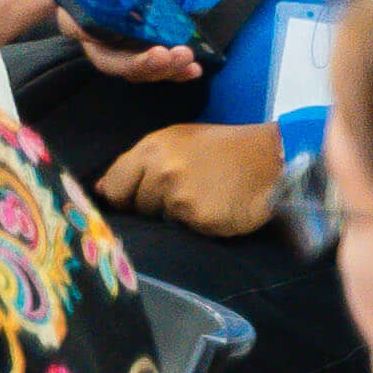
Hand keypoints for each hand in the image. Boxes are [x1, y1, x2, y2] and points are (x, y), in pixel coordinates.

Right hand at [33, 0, 206, 86]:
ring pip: (135, 70)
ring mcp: (120, 48)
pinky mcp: (142, 53)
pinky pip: (156, 70)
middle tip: (165, 55)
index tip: (113, 32)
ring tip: (186, 57)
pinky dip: (175, 73)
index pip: (77, 28)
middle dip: (138, 63)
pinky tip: (193, 69)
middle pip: (109, 61)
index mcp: (77, 11)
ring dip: (162, 69)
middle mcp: (95, 37)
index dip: (92, 35)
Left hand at [98, 122, 283, 238]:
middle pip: (132, 205)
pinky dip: (195, 225)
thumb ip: (139, 164)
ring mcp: (177, 194)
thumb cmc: (222, 150)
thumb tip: (102, 189)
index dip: (124, 195)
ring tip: (201, 198)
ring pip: (156, 219)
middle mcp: (159, 170)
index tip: (138, 197)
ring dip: (173, 215)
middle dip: (149, 206)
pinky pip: (182, 229)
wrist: (271, 158)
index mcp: (151, 148)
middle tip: (182, 194)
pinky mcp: (196, 216)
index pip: (114, 185)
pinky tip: (214, 209)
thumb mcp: (177, 143)